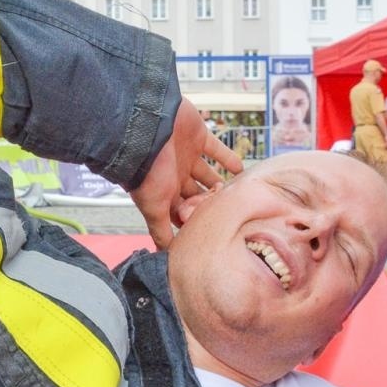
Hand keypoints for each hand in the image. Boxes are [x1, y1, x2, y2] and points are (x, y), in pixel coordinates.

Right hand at [132, 102, 242, 249]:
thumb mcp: (153, 207)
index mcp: (165, 192)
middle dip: (209, 203)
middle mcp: (175, 175)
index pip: (182, 211)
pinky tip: (241, 168)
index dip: (194, 221)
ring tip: (236, 193)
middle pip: (196, 194)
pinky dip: (228, 158)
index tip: (209, 232)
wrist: (146, 130)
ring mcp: (186, 156)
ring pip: (207, 173)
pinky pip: (217, 149)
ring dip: (220, 182)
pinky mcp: (197, 137)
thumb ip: (160, 231)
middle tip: (227, 213)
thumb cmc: (146, 170)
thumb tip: (164, 256)